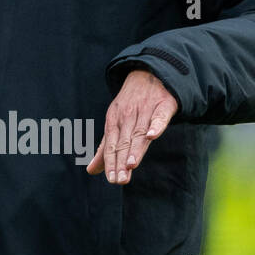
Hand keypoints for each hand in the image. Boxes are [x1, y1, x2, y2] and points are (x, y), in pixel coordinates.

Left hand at [85, 69, 178, 184]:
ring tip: (131, 164)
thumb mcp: (114, 124)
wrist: (148, 75)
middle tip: (120, 180)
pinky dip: (156, 126)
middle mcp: (128, 117)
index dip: (111, 162)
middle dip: (121, 161)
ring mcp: (145, 110)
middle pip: (124, 142)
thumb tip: (92, 171)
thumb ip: (105, 149)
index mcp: (114, 122)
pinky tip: (152, 135)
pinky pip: (159, 117)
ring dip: (135, 148)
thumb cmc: (130, 105)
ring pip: (139, 133)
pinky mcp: (162, 106)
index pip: (111, 145)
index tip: (111, 179)